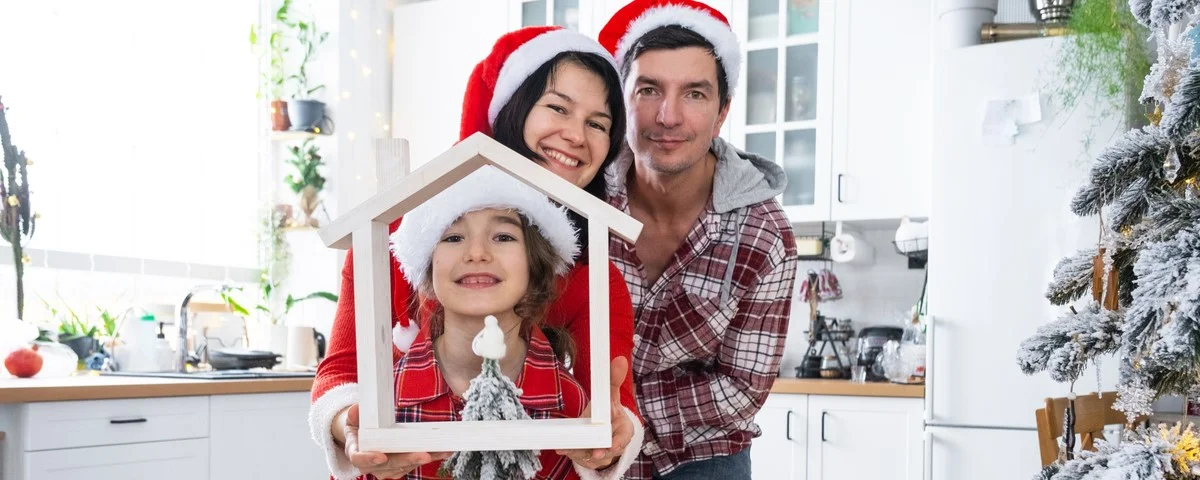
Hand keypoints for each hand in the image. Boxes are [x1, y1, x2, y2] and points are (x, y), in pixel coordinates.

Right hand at [336, 404, 452, 478]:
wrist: (361, 440)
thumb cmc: (358, 429)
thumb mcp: (353, 418)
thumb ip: (355, 415)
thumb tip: (357, 409)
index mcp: (356, 452)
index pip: (360, 458)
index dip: (369, 458)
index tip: (381, 456)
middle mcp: (371, 465)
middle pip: (389, 465)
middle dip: (408, 459)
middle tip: (424, 455)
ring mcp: (386, 469)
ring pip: (405, 466)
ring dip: (424, 459)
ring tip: (440, 451)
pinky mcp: (399, 468)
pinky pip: (414, 465)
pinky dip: (430, 458)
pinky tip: (443, 452)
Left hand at [557, 357, 633, 469]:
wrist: (601, 431)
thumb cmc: (608, 413)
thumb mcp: (610, 396)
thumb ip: (613, 380)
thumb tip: (620, 359)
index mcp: (623, 430)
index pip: (622, 438)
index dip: (616, 443)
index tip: (609, 446)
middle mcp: (611, 444)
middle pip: (605, 451)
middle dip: (598, 452)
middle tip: (594, 453)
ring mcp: (598, 452)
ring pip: (589, 455)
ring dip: (580, 452)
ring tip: (569, 448)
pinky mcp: (584, 456)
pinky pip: (577, 456)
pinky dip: (569, 451)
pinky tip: (561, 448)